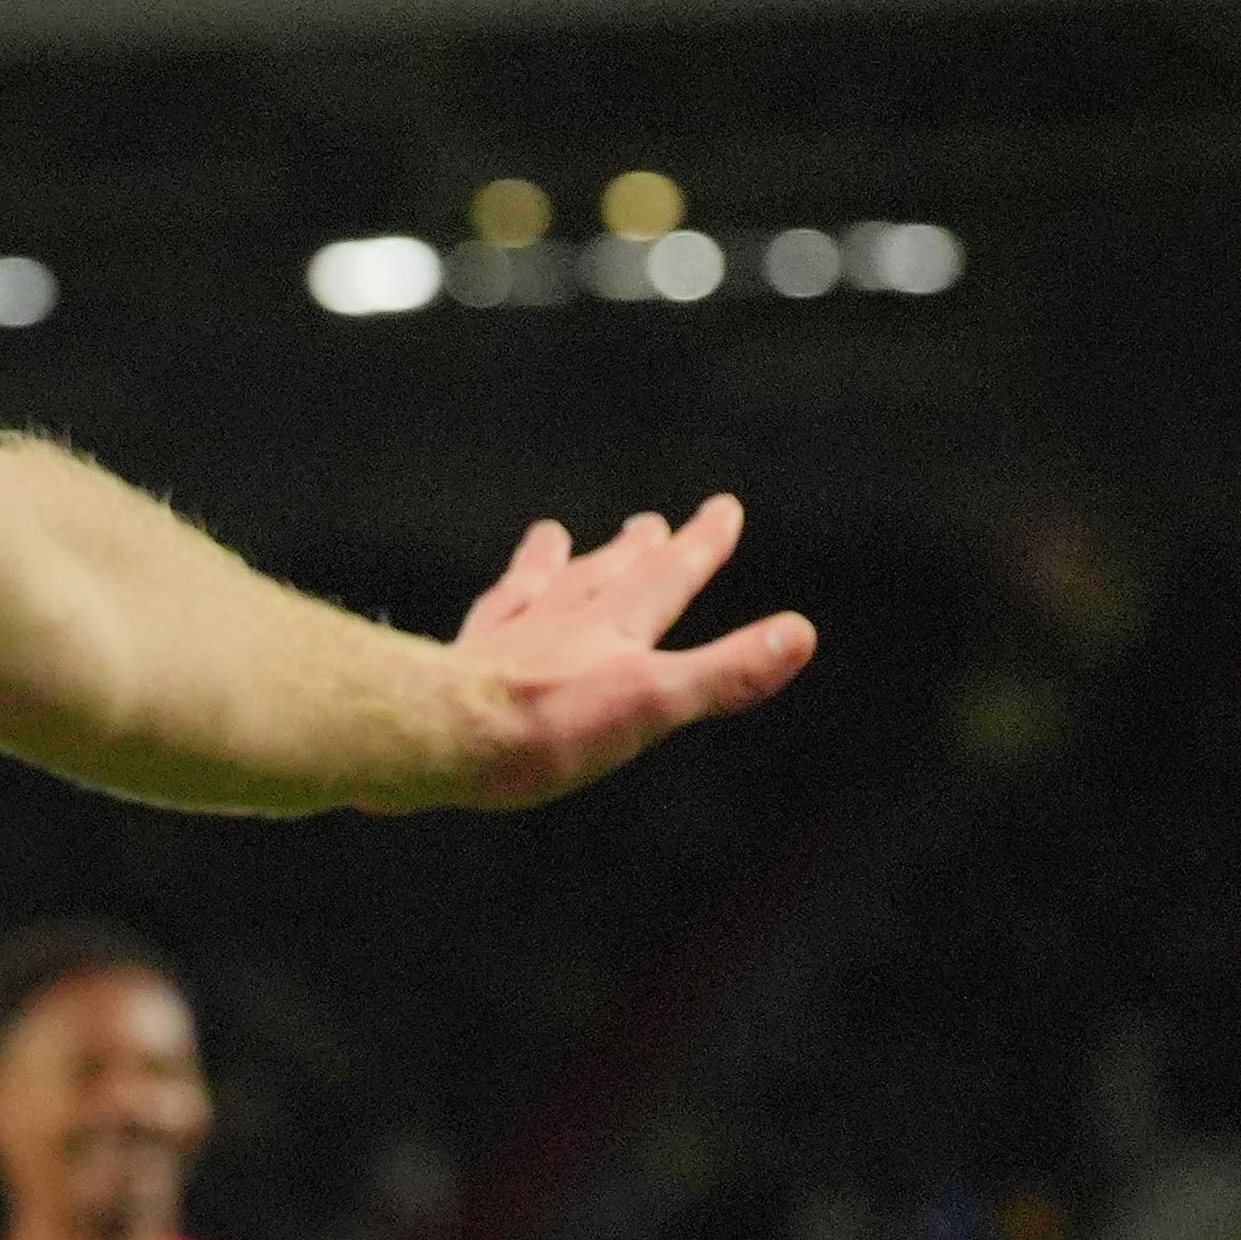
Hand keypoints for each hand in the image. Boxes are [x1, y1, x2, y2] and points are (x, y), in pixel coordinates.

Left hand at [444, 496, 814, 805]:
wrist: (439, 732)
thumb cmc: (548, 723)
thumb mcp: (654, 701)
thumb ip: (726, 671)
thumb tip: (801, 633)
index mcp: (614, 631)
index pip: (668, 578)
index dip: (700, 546)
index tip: (723, 507)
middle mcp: (561, 622)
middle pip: (605, 576)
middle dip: (634, 552)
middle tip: (648, 523)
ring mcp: (507, 639)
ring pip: (538, 587)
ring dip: (555, 562)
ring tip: (552, 535)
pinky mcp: (460, 663)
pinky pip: (483, 620)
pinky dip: (494, 604)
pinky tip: (488, 602)